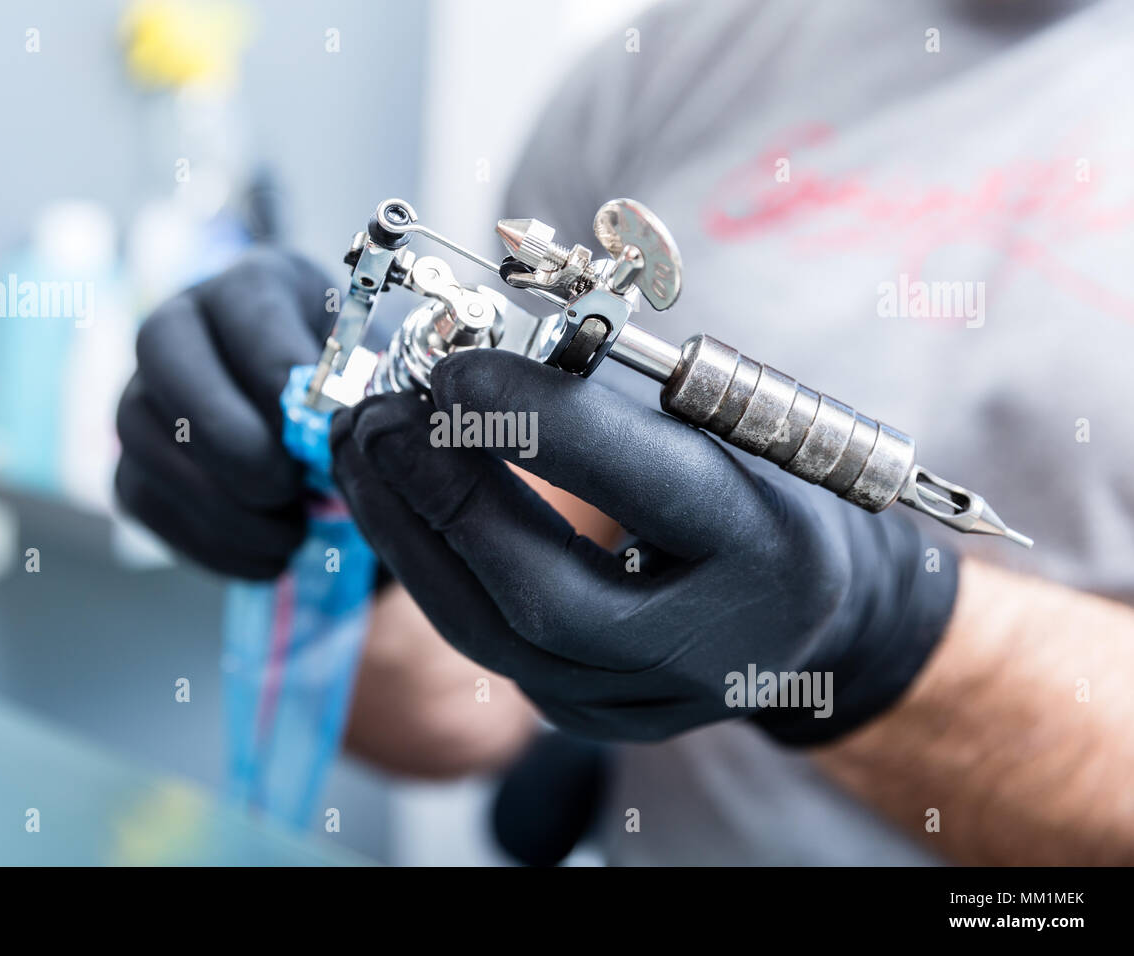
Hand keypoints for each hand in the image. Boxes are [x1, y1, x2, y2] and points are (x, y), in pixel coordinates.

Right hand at [115, 248, 333, 579]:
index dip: (276, 371)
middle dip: (230, 438)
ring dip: (220, 503)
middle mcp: (180, 325)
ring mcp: (142, 393)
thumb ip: (366, 390)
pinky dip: (209, 542)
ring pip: (142, 439)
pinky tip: (268, 557)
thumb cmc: (355, 394)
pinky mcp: (131, 462)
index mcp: (254, 286)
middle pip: (163, 357)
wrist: (323, 435)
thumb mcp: (374, 373)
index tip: (320, 428)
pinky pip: (144, 501)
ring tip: (291, 535)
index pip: (243, 304)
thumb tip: (354, 429)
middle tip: (291, 488)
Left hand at [330, 349, 958, 743]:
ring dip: (409, 536)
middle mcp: (711, 648)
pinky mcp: (592, 716)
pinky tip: (393, 506)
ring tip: (362, 450)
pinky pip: (489, 649)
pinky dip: (431, 570)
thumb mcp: (724, 426)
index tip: (453, 371)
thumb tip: (479, 366)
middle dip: (446, 497)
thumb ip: (617, 401)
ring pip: (495, 637)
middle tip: (380, 417)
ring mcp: (646, 701)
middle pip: (548, 594)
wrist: (801, 608)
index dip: (537, 425)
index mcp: (773, 550)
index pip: (645, 487)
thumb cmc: (758, 489)